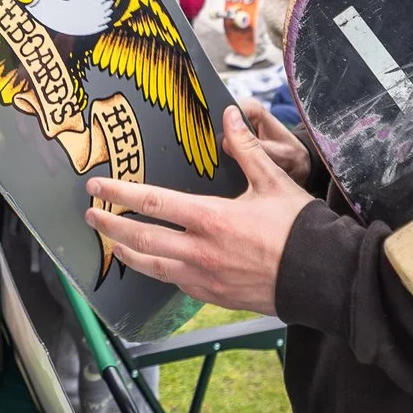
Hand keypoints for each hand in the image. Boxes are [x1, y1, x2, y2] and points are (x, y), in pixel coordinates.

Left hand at [85, 107, 316, 314]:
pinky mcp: (215, 296)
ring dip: (128, 254)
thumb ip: (246, 149)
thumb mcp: (273, 181)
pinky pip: (176, 284)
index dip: (119, 194)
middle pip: (141, 240)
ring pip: (153, 268)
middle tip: (91, 217)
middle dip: (111, 227)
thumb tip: (230, 115)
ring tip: (113, 245)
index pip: (152, 203)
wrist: (322, 277)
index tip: (96, 188)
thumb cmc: (300, 228)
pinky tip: (154, 266)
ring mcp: (206, 278)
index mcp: (211, 219)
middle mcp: (201, 251)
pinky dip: (159, 273)